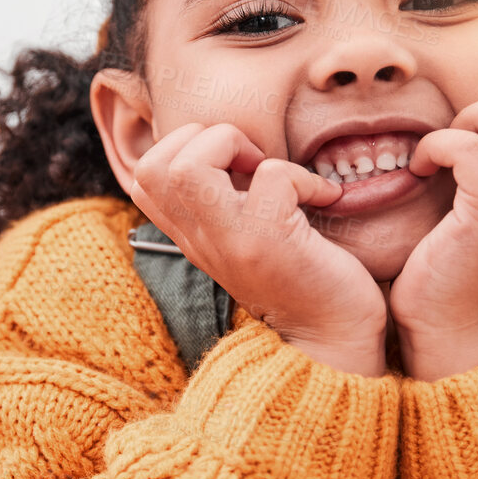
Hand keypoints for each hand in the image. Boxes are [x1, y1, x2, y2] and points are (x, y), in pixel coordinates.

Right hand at [129, 122, 389, 376]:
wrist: (334, 342)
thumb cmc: (304, 281)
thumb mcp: (248, 236)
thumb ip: (227, 201)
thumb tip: (234, 143)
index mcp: (192, 234)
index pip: (143, 175)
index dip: (184, 146)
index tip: (234, 163)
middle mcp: (200, 239)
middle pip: (152, 165)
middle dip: (206, 136)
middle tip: (251, 160)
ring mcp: (230, 242)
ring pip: (188, 167)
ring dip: (235, 144)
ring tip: (270, 170)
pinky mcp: (269, 243)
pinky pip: (272, 175)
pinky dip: (305, 176)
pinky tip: (324, 198)